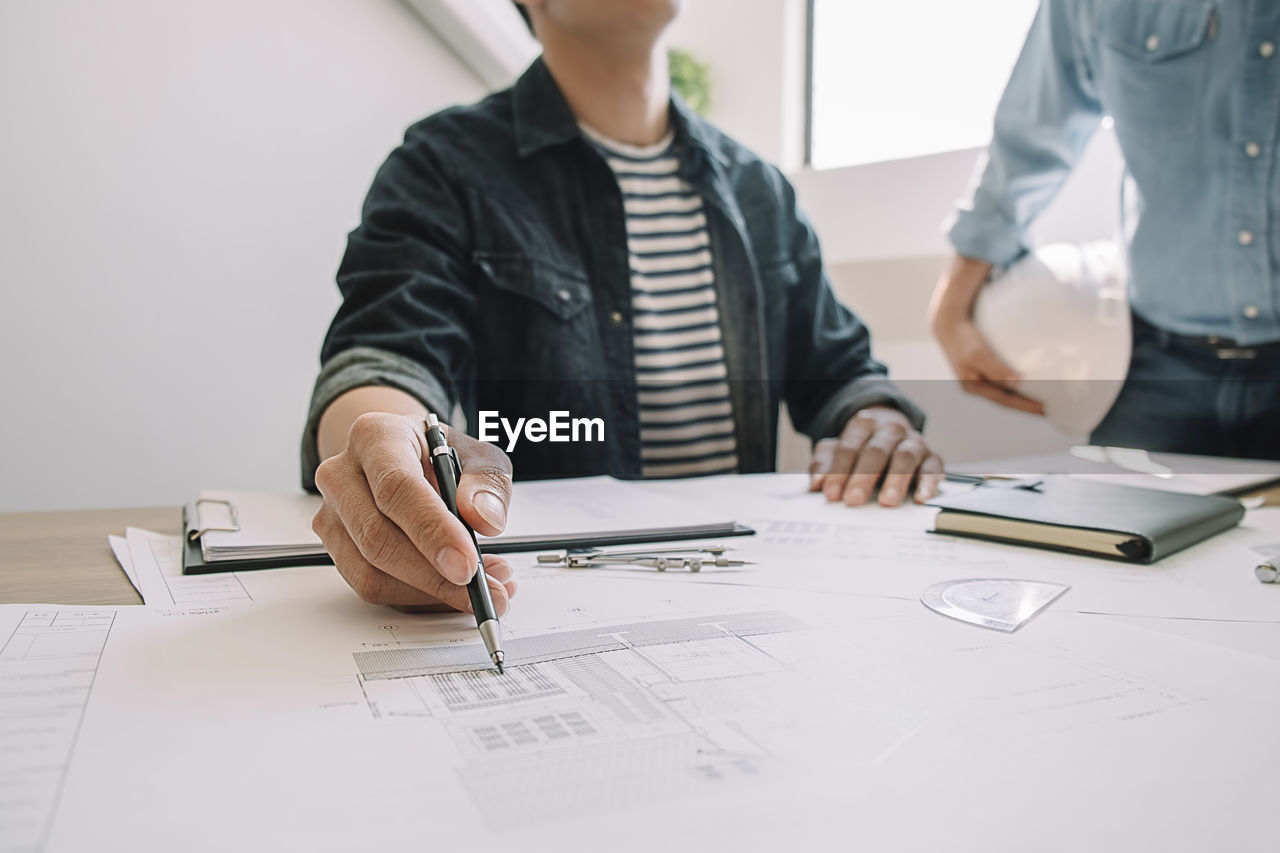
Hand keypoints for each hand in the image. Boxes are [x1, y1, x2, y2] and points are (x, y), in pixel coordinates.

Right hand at [312, 412, 517, 612]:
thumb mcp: (478, 454)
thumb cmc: (440, 455)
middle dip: (435, 575)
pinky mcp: (336, 548)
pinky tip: (452, 590)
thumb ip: (488, 482)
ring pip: (371, 573)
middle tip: (483, 589)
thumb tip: (484, 519)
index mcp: (376, 437)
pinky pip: (372, 587)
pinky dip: (418, 598)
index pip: (396, 488)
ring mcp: (332, 514)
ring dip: (430, 592)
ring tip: (480, 588)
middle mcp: (342, 474)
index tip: (466, 564)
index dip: (432, 530)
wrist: (407, 457)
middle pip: (377, 537)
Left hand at [809, 407, 943, 506]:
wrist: (890, 430)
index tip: (831, 494)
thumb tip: (817, 484)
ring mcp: (913, 442)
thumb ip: (824, 465)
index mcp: (864, 424)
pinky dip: (929, 483)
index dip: (839, 471)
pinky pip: (933, 469)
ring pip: (905, 457)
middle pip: (876, 451)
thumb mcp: (837, 450)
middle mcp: (890, 429)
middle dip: (863, 477)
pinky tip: (922, 498)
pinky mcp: (932, 457)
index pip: (849, 447)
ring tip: (887, 501)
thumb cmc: (860, 447)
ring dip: (896, 480)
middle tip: (854, 500)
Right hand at [928, 254, 1045, 415]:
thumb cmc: (964, 338)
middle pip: (1006, 401)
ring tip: (1042, 399)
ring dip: (1022, 397)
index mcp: (974, 387)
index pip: (1006, 401)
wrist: (949, 325)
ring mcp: (978, 379)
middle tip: (1050, 409)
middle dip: (1027, 406)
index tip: (1046, 410)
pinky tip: (1027, 382)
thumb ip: (996, 369)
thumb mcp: (978, 354)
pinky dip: (1016, 385)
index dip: (1026, 407)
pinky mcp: (982, 370)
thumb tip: (1016, 383)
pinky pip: (1003, 382)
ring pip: (1004, 392)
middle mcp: (976, 387)